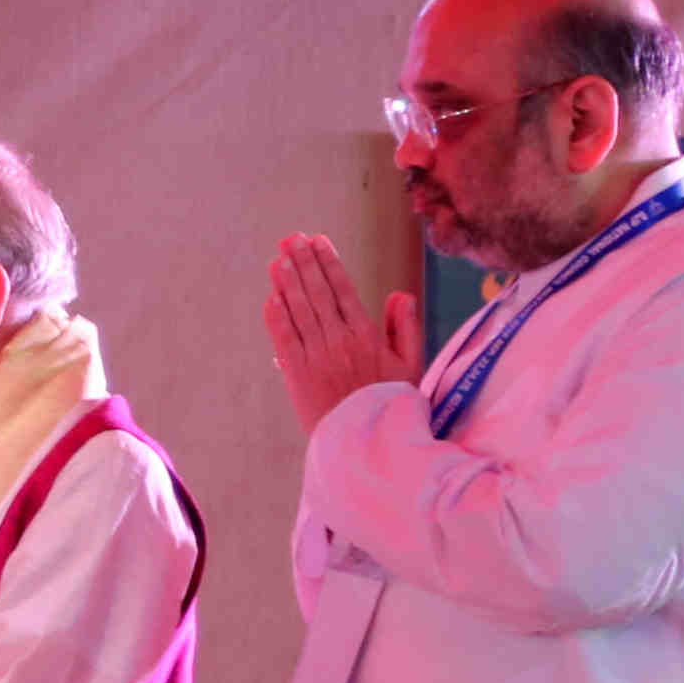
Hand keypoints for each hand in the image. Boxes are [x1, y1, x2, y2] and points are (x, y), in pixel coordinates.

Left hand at [263, 233, 421, 439]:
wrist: (366, 443)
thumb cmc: (391, 404)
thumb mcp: (411, 364)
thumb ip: (406, 326)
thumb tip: (398, 294)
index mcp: (366, 334)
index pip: (343, 288)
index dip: (328, 262)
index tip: (318, 241)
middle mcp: (339, 340)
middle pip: (317, 292)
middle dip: (303, 262)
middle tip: (291, 239)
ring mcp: (317, 356)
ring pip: (299, 310)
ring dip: (286, 282)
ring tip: (278, 259)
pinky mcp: (298, 375)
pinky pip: (285, 339)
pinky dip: (277, 317)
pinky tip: (271, 297)